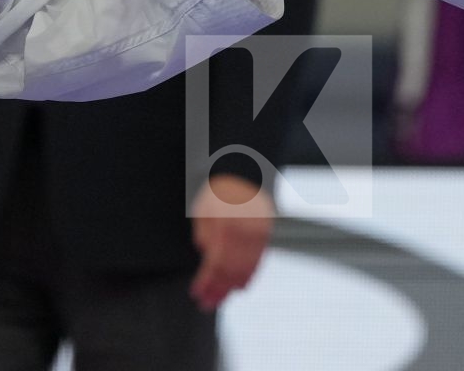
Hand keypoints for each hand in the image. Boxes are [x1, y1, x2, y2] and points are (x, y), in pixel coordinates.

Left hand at [189, 175, 274, 310]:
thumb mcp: (203, 202)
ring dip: (233, 285)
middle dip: (218, 290)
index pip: (215, 265)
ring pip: (248, 266)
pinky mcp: (267, 227)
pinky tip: (242, 282)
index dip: (206, 283)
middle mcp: (245, 232)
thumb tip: (204, 249)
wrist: (248, 159)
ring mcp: (259, 230)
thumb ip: (204, 228)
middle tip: (207, 305)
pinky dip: (250, 272)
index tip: (196, 295)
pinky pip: (259, 255)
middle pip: (231, 271)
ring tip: (222, 297)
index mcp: (226, 225)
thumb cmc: (221, 179)